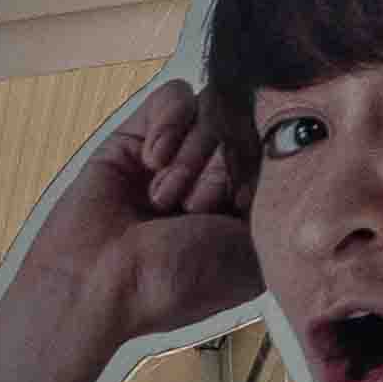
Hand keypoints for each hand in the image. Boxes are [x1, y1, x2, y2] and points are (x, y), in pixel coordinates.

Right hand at [0, 77, 264, 381]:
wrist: (97, 284)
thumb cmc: (171, 282)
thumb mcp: (250, 255)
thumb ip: (277, 205)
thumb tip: (285, 151)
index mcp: (240, 207)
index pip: (274, 152)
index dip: (260, 170)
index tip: (233, 208)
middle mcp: (209, 176)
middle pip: (245, 126)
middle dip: (222, 165)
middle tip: (192, 208)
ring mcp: (172, 155)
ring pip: (211, 109)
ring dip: (192, 153)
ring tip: (162, 196)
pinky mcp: (135, 135)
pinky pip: (172, 97)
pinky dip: (168, 124)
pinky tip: (151, 160)